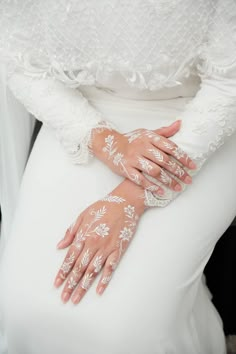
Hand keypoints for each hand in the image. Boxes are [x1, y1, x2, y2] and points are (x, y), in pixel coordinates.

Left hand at [54, 179, 144, 303]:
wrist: (125, 203)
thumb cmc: (103, 207)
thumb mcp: (83, 215)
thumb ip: (71, 232)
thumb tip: (60, 246)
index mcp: (84, 236)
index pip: (70, 258)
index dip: (62, 272)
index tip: (57, 284)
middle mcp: (94, 244)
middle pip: (79, 268)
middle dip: (70, 284)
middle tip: (64, 298)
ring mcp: (106, 249)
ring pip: (92, 271)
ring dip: (84, 286)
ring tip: (76, 299)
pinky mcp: (118, 250)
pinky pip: (110, 268)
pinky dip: (104, 280)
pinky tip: (98, 290)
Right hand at [91, 121, 196, 195]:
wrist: (109, 144)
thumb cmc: (132, 140)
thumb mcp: (147, 132)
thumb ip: (164, 131)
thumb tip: (180, 123)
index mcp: (149, 137)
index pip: (170, 147)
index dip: (183, 157)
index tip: (193, 166)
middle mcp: (142, 147)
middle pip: (164, 161)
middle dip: (178, 172)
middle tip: (188, 180)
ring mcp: (133, 158)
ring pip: (154, 171)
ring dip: (167, 181)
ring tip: (177, 188)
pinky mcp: (126, 168)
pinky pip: (140, 179)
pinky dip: (151, 186)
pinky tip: (160, 191)